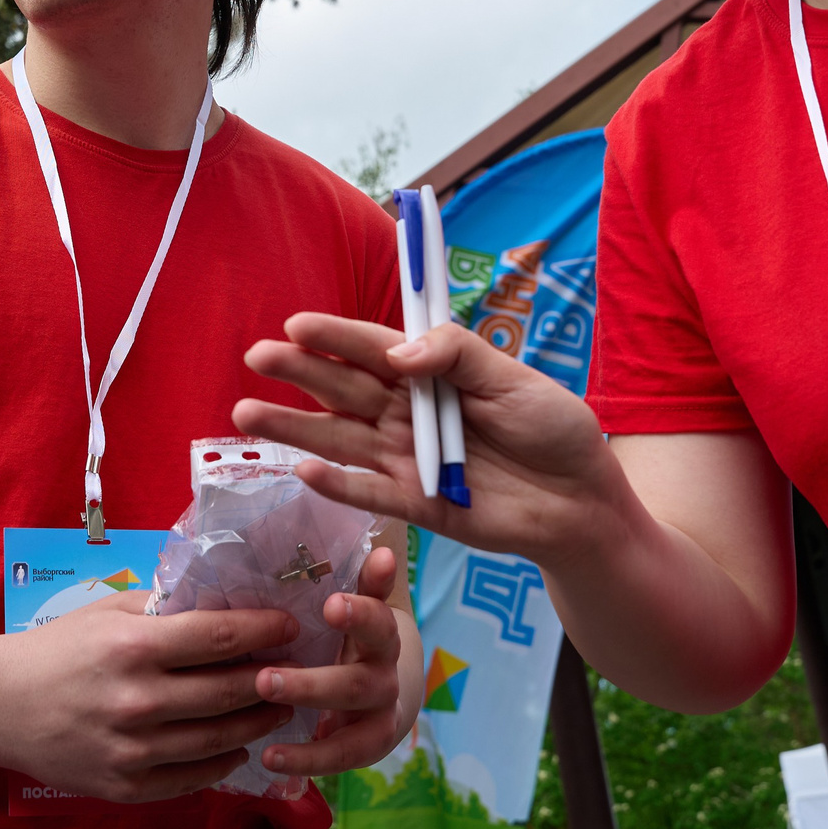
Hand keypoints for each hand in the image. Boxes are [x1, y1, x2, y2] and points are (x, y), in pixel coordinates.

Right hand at [0, 594, 302, 802]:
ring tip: (281, 708)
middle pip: (228, 693)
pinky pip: (192, 778)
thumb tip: (224, 600)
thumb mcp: (106, 612)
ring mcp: (132, 749)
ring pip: (219, 740)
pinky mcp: (125, 786)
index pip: (218, 638)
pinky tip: (238, 745)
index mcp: (133, 647)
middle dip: (273, 680)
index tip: (292, 625)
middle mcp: (137, 700)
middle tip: (301, 671)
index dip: (264, 631)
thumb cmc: (57, 650)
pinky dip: (223, 762)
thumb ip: (163, 609)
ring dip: (258, 723)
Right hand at [234, 313, 625, 572]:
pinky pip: (369, 493)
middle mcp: (408, 413)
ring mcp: (406, 459)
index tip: (296, 324)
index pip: (374, 348)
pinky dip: (336, 485)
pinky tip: (300, 470)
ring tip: (245, 414)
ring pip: (340, 439)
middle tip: (257, 357)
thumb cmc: (553, 430)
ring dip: (294, 427)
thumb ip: (458, 356)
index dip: (335, 336)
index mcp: (431, 373)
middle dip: (299, 373)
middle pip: (343, 390)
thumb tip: (400, 351)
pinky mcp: (417, 504)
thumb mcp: (514, 381)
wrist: (582, 501)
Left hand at [252, 544, 407, 776]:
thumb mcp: (349, 607)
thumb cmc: (349, 638)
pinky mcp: (372, 743)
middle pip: (359, 675)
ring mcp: (382, 707)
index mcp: (379, 629)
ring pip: (352, 708)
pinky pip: (344, 755)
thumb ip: (348, 580)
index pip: (378, 616)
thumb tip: (361, 540)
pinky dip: (308, 759)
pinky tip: (271, 758)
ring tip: (263, 701)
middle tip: (265, 674)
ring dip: (307, 704)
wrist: (385, 689)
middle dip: (313, 677)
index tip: (332, 603)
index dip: (361, 610)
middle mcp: (385, 668)